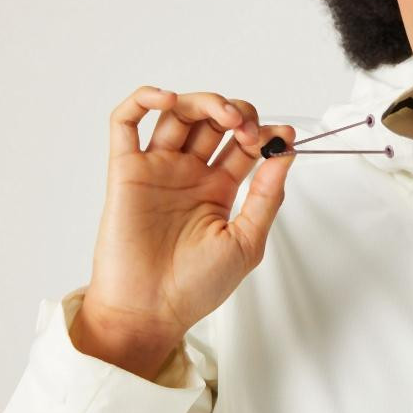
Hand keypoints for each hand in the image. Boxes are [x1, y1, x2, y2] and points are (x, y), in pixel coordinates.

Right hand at [83, 86, 297, 346]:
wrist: (150, 313)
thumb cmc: (196, 287)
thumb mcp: (248, 241)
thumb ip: (267, 195)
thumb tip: (286, 153)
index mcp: (219, 189)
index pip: (244, 143)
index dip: (264, 133)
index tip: (282, 137)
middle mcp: (190, 174)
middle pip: (214, 120)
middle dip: (238, 114)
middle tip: (249, 130)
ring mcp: (159, 169)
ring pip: (179, 113)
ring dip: (204, 102)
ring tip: (225, 116)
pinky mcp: (127, 171)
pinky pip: (126, 122)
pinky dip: (143, 99)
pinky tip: (168, 99)